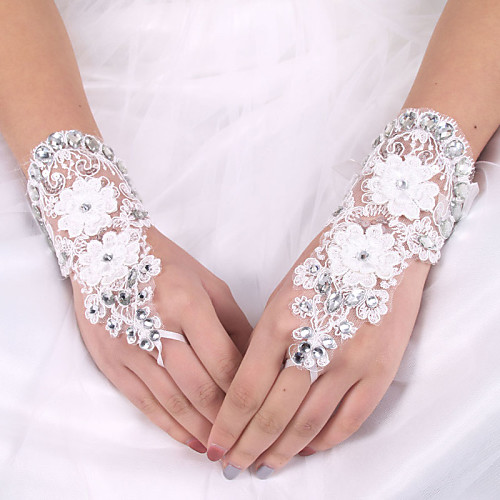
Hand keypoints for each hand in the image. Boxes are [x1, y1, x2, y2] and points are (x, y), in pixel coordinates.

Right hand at [73, 226, 251, 452]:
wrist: (104, 250)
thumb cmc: (164, 262)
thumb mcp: (208, 282)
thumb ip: (234, 323)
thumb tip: (255, 361)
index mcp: (187, 304)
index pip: (223, 361)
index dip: (244, 391)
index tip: (262, 409)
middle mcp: (158, 328)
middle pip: (199, 387)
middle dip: (226, 418)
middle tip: (247, 437)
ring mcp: (131, 348)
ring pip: (173, 402)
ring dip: (201, 429)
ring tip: (223, 446)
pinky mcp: (111, 362)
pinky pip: (144, 403)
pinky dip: (169, 426)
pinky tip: (190, 439)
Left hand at [206, 231, 429, 477]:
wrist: (382, 244)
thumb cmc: (324, 263)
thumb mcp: (282, 294)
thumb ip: (266, 341)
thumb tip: (249, 388)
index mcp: (281, 322)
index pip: (246, 390)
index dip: (227, 426)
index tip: (214, 446)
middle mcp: (314, 345)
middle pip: (273, 415)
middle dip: (247, 448)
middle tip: (231, 467)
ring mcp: (350, 361)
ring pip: (308, 425)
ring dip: (282, 452)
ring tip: (264, 468)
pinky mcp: (379, 370)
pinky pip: (349, 420)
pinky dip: (324, 442)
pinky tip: (306, 451)